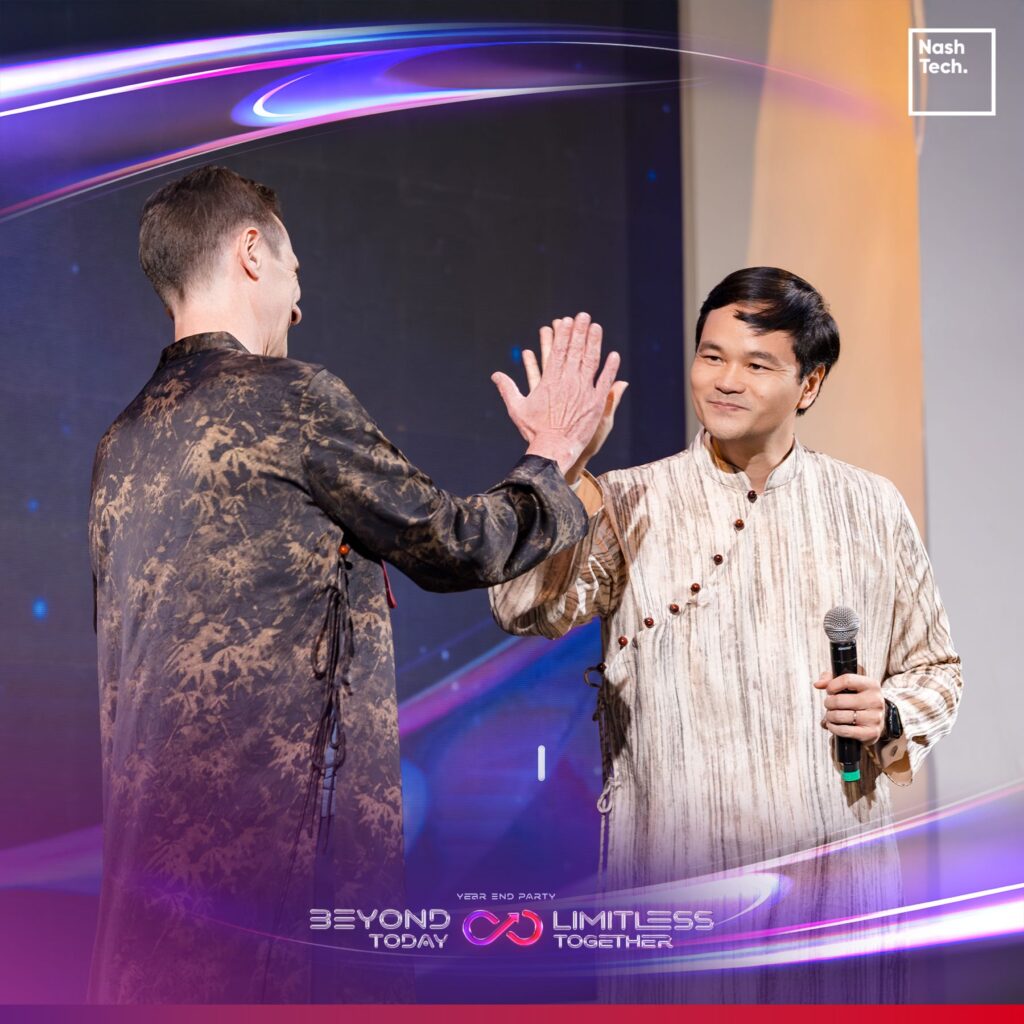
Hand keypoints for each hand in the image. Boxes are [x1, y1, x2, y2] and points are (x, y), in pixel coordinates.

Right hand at [491, 312, 619, 474]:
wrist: (554, 448)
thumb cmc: (534, 431)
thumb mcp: (517, 408)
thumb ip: (507, 389)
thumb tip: (495, 375)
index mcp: (550, 381)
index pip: (559, 351)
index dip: (564, 334)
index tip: (567, 321)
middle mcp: (568, 382)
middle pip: (576, 350)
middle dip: (580, 331)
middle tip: (584, 316)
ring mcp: (584, 391)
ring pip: (591, 361)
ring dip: (595, 343)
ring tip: (597, 328)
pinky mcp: (596, 403)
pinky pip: (605, 382)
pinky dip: (610, 368)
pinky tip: (614, 355)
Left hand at [813, 669, 884, 743]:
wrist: (875, 718)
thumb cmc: (856, 698)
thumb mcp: (847, 684)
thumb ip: (830, 679)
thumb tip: (817, 684)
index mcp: (871, 685)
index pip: (847, 680)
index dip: (832, 686)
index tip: (830, 691)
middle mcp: (875, 701)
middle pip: (839, 700)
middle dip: (828, 703)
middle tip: (829, 705)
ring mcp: (875, 718)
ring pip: (839, 716)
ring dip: (829, 716)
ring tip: (830, 715)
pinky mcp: (871, 733)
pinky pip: (844, 731)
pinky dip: (833, 728)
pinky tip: (832, 725)